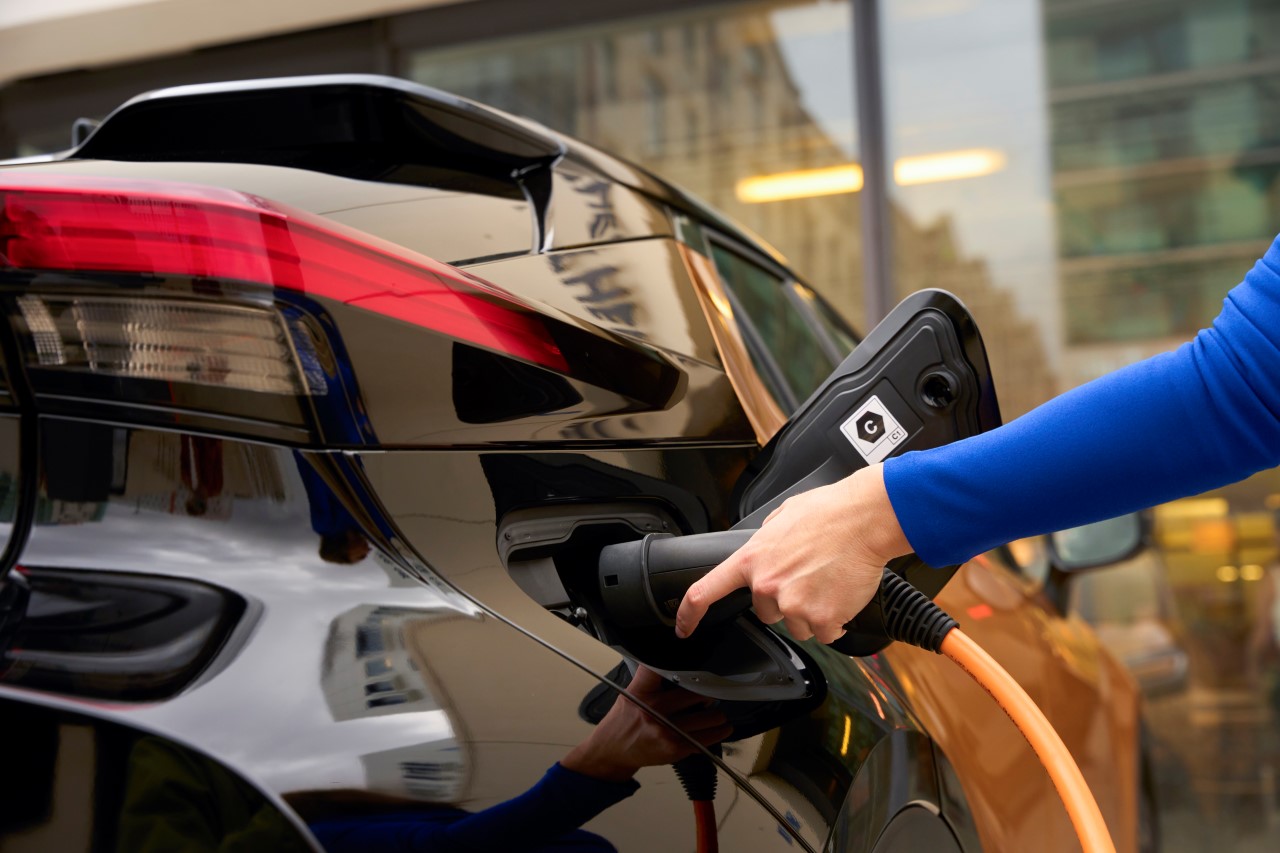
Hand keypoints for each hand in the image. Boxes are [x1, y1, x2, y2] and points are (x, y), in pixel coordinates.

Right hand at [561, 666, 731, 781]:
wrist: (612, 751)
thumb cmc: (625, 719)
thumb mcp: (631, 691)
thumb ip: (651, 678)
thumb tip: (680, 663)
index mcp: (642, 691)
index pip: (660, 668)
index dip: (680, 660)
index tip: (696, 656)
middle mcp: (654, 709)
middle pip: (696, 694)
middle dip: (709, 693)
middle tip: (714, 692)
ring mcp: (666, 730)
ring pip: (707, 718)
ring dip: (717, 715)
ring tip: (718, 712)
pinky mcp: (674, 749)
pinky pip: (705, 739)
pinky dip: (718, 732)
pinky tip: (723, 728)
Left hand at [674, 465, 909, 643]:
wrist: (864, 519)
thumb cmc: (829, 512)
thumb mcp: (782, 516)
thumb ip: (765, 540)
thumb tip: (764, 547)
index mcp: (751, 559)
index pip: (705, 591)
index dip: (690, 614)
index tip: (684, 627)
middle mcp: (767, 585)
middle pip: (768, 613)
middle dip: (785, 601)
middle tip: (808, 577)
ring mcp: (794, 604)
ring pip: (797, 625)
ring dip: (811, 612)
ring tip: (827, 582)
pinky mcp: (822, 618)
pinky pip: (824, 632)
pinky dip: (833, 620)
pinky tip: (840, 595)